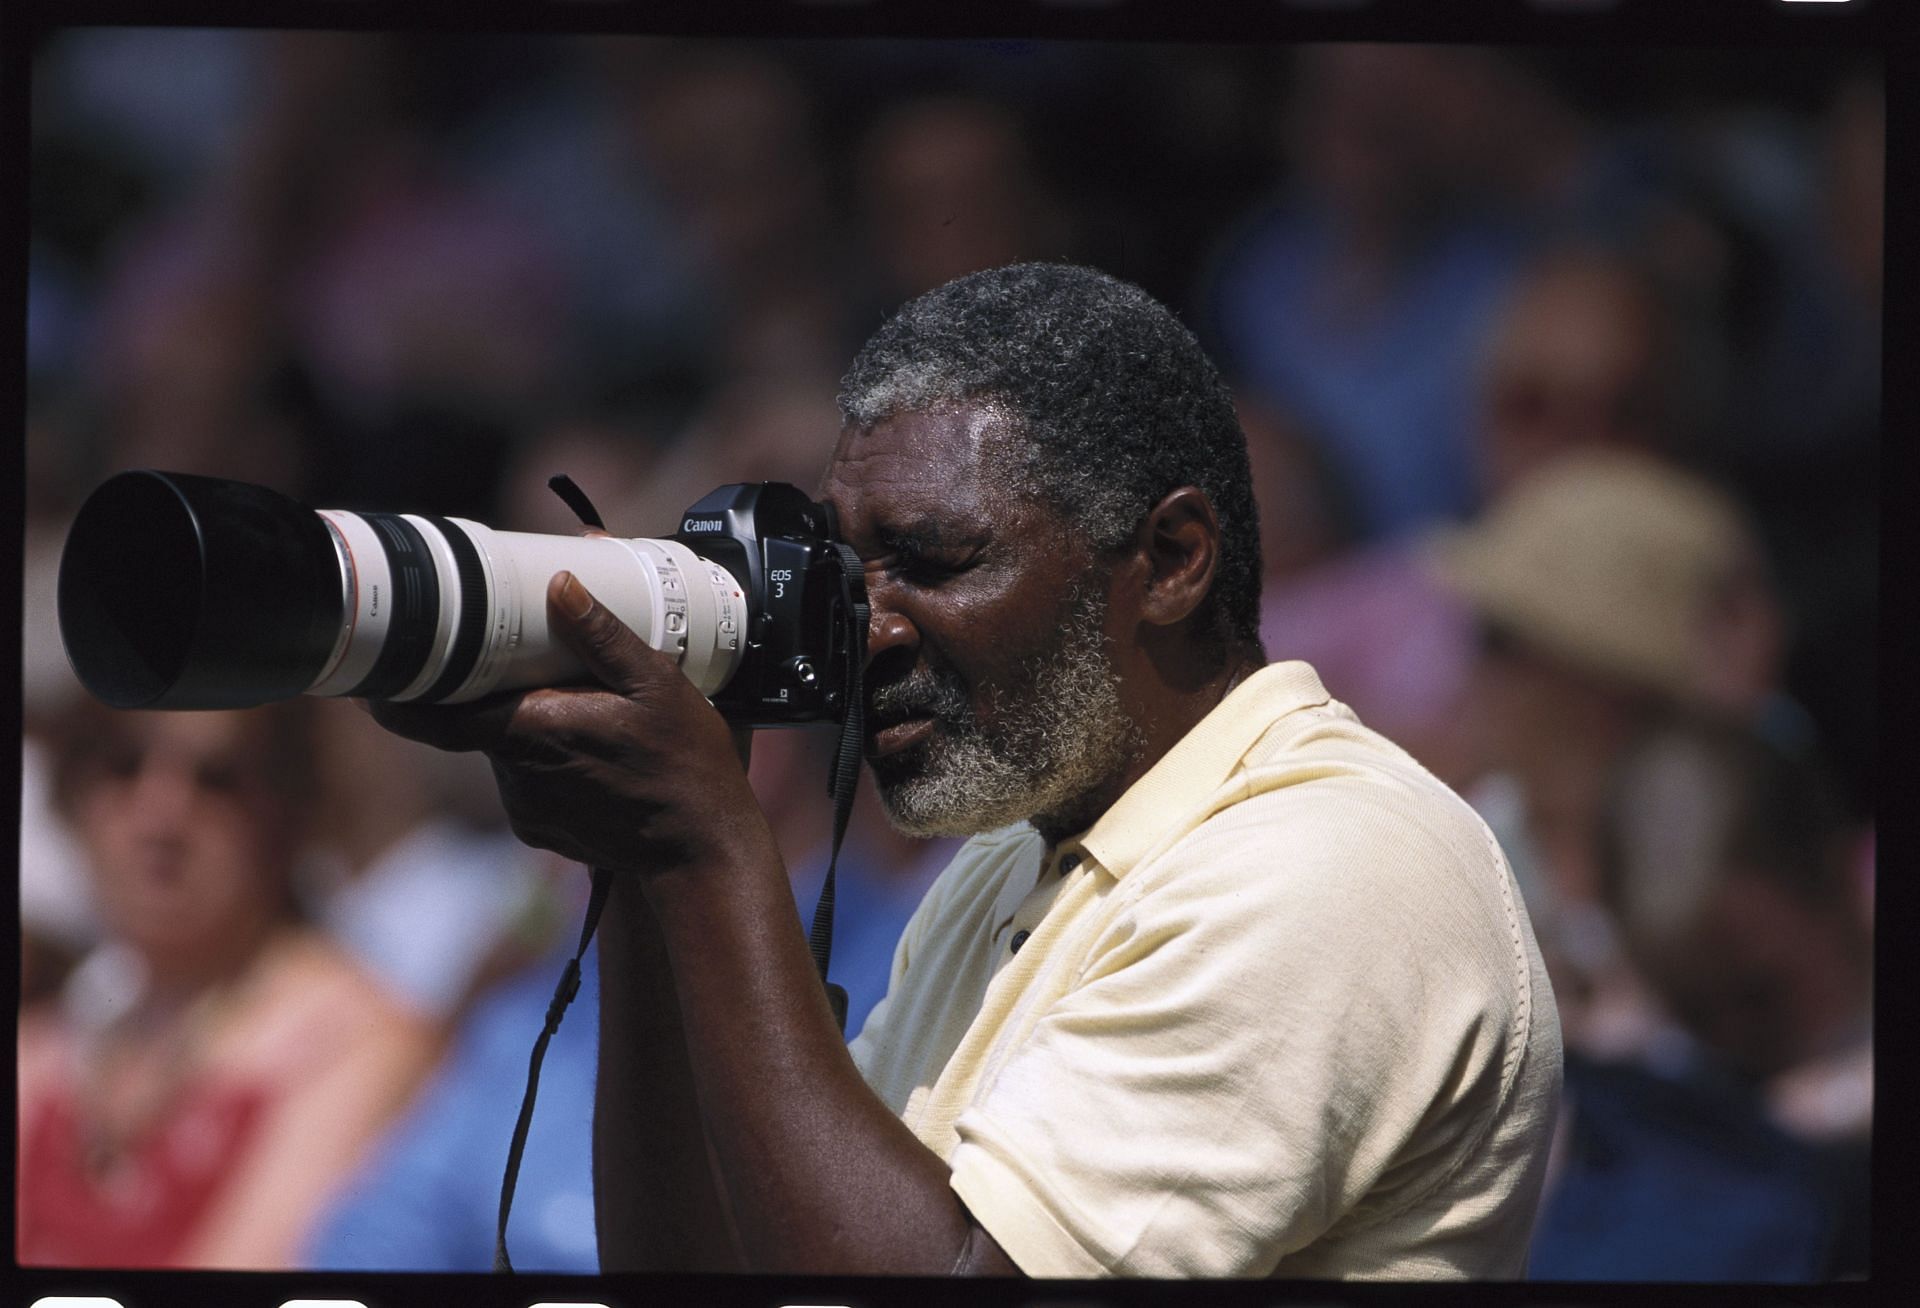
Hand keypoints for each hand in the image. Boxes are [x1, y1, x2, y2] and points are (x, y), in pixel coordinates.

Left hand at [368, 571, 769, 876]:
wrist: (700, 853)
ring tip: (587, 715)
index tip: (375, 669)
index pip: (429, 716)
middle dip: (492, 688)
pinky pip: (525, 779)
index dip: (392, 694)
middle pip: (474, 719)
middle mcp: (516, 773)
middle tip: (526, 661)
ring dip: (527, 725)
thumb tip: (560, 584)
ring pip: (503, 747)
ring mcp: (525, 806)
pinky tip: (596, 757)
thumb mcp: (657, 685)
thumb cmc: (684, 767)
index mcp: (531, 730)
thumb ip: (602, 635)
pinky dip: (545, 760)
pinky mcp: (539, 828)